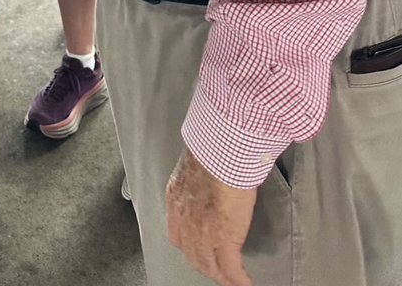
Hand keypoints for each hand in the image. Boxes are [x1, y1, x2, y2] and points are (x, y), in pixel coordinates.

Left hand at [166, 148, 255, 285]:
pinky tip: (245, 284)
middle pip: (192, 254)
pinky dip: (238, 280)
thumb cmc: (211, 150)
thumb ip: (198, 175)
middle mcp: (185, 221)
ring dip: (220, 274)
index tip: (196, 247)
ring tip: (229, 280)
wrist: (220, 154)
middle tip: (214, 269)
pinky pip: (231, 270)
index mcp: (177, 200)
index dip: (188, 245)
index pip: (178, 234)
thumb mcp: (195, 163)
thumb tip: (208, 173)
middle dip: (203, 263)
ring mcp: (203, 234)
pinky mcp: (225, 240)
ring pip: (210, 265)